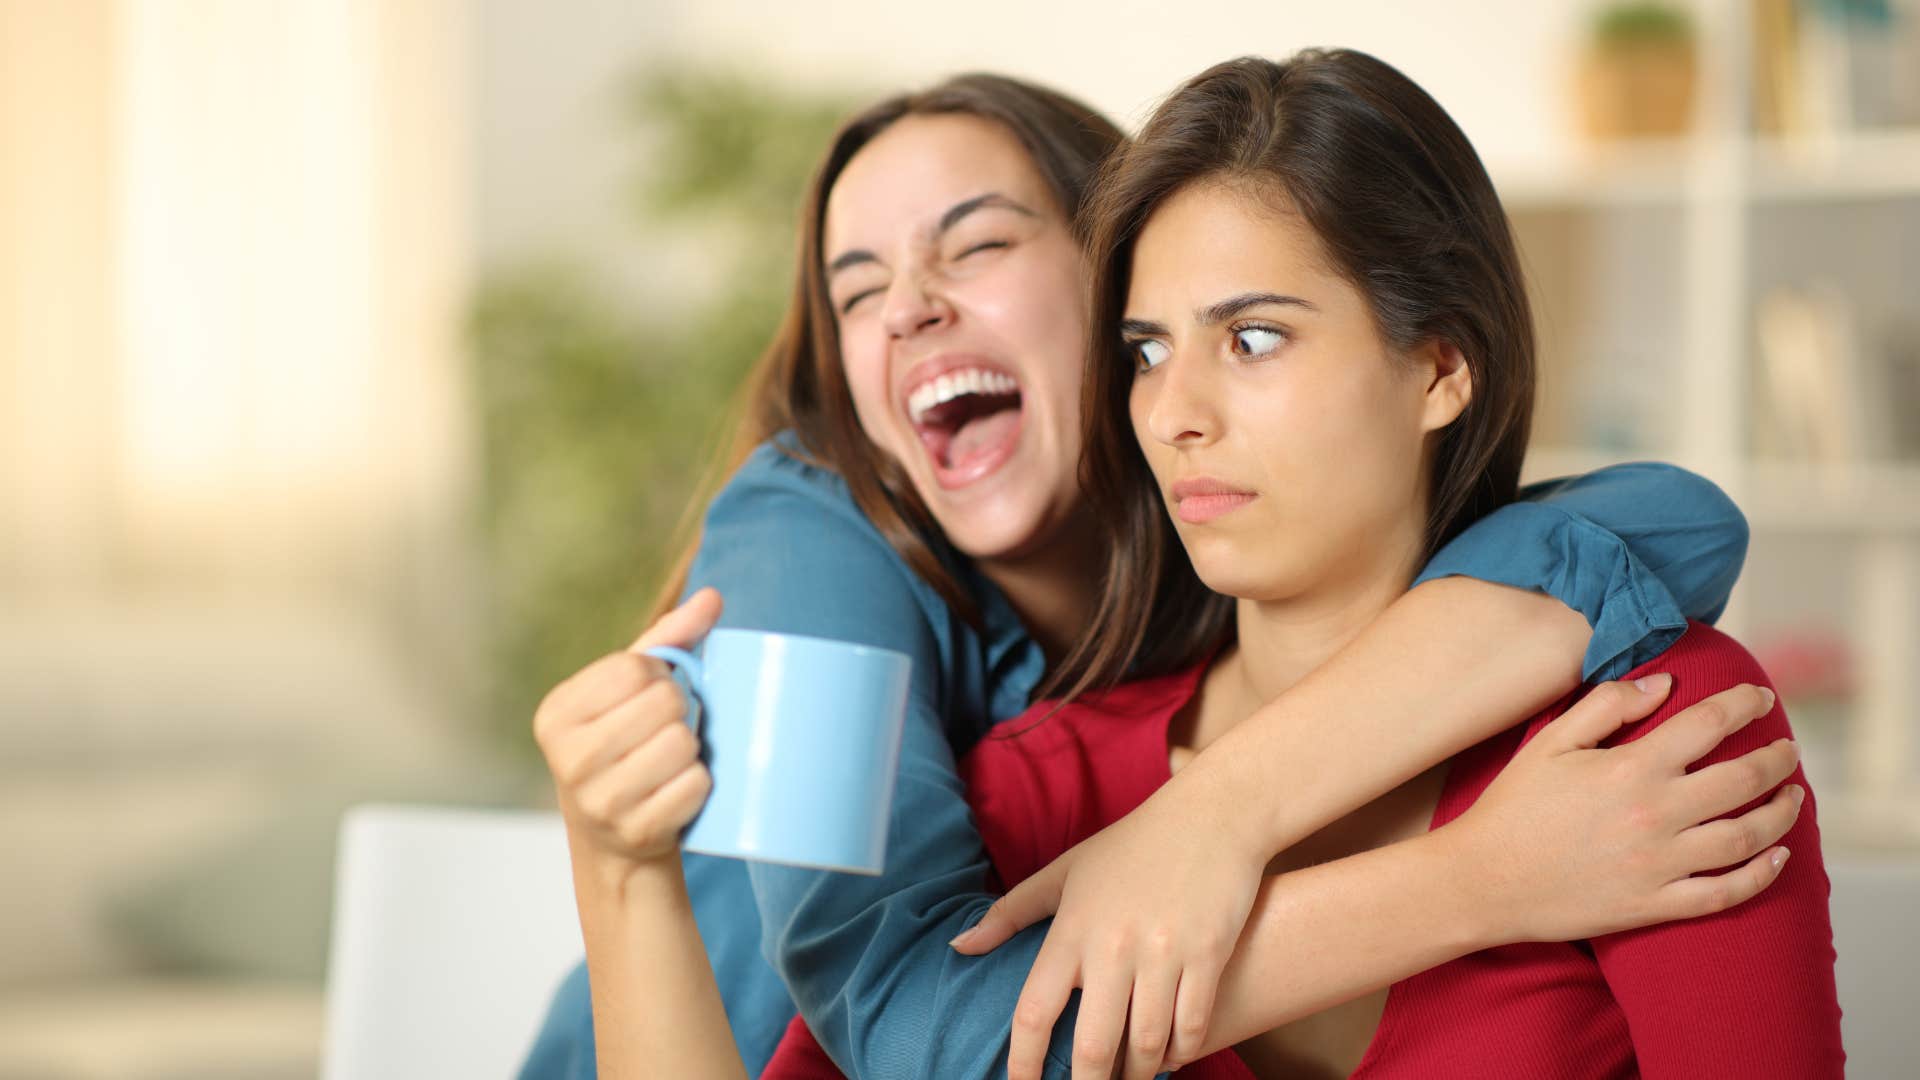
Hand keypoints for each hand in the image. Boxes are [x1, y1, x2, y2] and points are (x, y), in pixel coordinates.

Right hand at [533, 589, 722, 875]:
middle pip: (665, 702)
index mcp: (556, 714)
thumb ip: (667, 638)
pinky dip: (699, 784)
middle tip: (665, 728)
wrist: (613, 836)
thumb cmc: (625, 743)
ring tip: (671, 758)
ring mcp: (600, 801)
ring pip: (682, 743)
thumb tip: (713, 597)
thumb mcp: (628, 691)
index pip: (634, 668)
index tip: (651, 692)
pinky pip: (695, 786)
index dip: (658, 674)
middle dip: (679, 709)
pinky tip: (677, 789)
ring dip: (690, 747)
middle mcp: (568, 759)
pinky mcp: (636, 832)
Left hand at [951, 774, 1267, 1078]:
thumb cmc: (1132, 845)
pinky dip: (1181, 1052)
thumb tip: (958, 946)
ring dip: (1138, 1074)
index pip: (1034, 1012)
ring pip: (1148, 1044)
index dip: (1023, 1063)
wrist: (1211, 815)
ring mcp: (1163, 952)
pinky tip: (1171, 1056)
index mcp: (1072, 929)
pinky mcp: (1208, 954)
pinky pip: (1193, 1026)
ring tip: (1130, 1078)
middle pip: (1094, 1046)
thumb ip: (1011, 913)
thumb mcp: (1065, 870)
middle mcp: (1114, 946)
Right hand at [1449, 673, 1801, 942]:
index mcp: (1630, 768)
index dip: (1743, 705)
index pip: (1708, 725)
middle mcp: (1654, 814)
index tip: (1760, 697)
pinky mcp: (1656, 905)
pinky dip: (1761, 875)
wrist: (1483, 880)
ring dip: (1781, 814)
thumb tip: (1663, 685)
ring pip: (1746, 837)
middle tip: (1788, 749)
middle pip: (1743, 780)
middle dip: (1777, 759)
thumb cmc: (1512, 807)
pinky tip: (1777, 858)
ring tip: (1792, 798)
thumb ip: (1606, 706)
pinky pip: (1725, 893)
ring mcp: (1659, 864)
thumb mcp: (1549, 743)